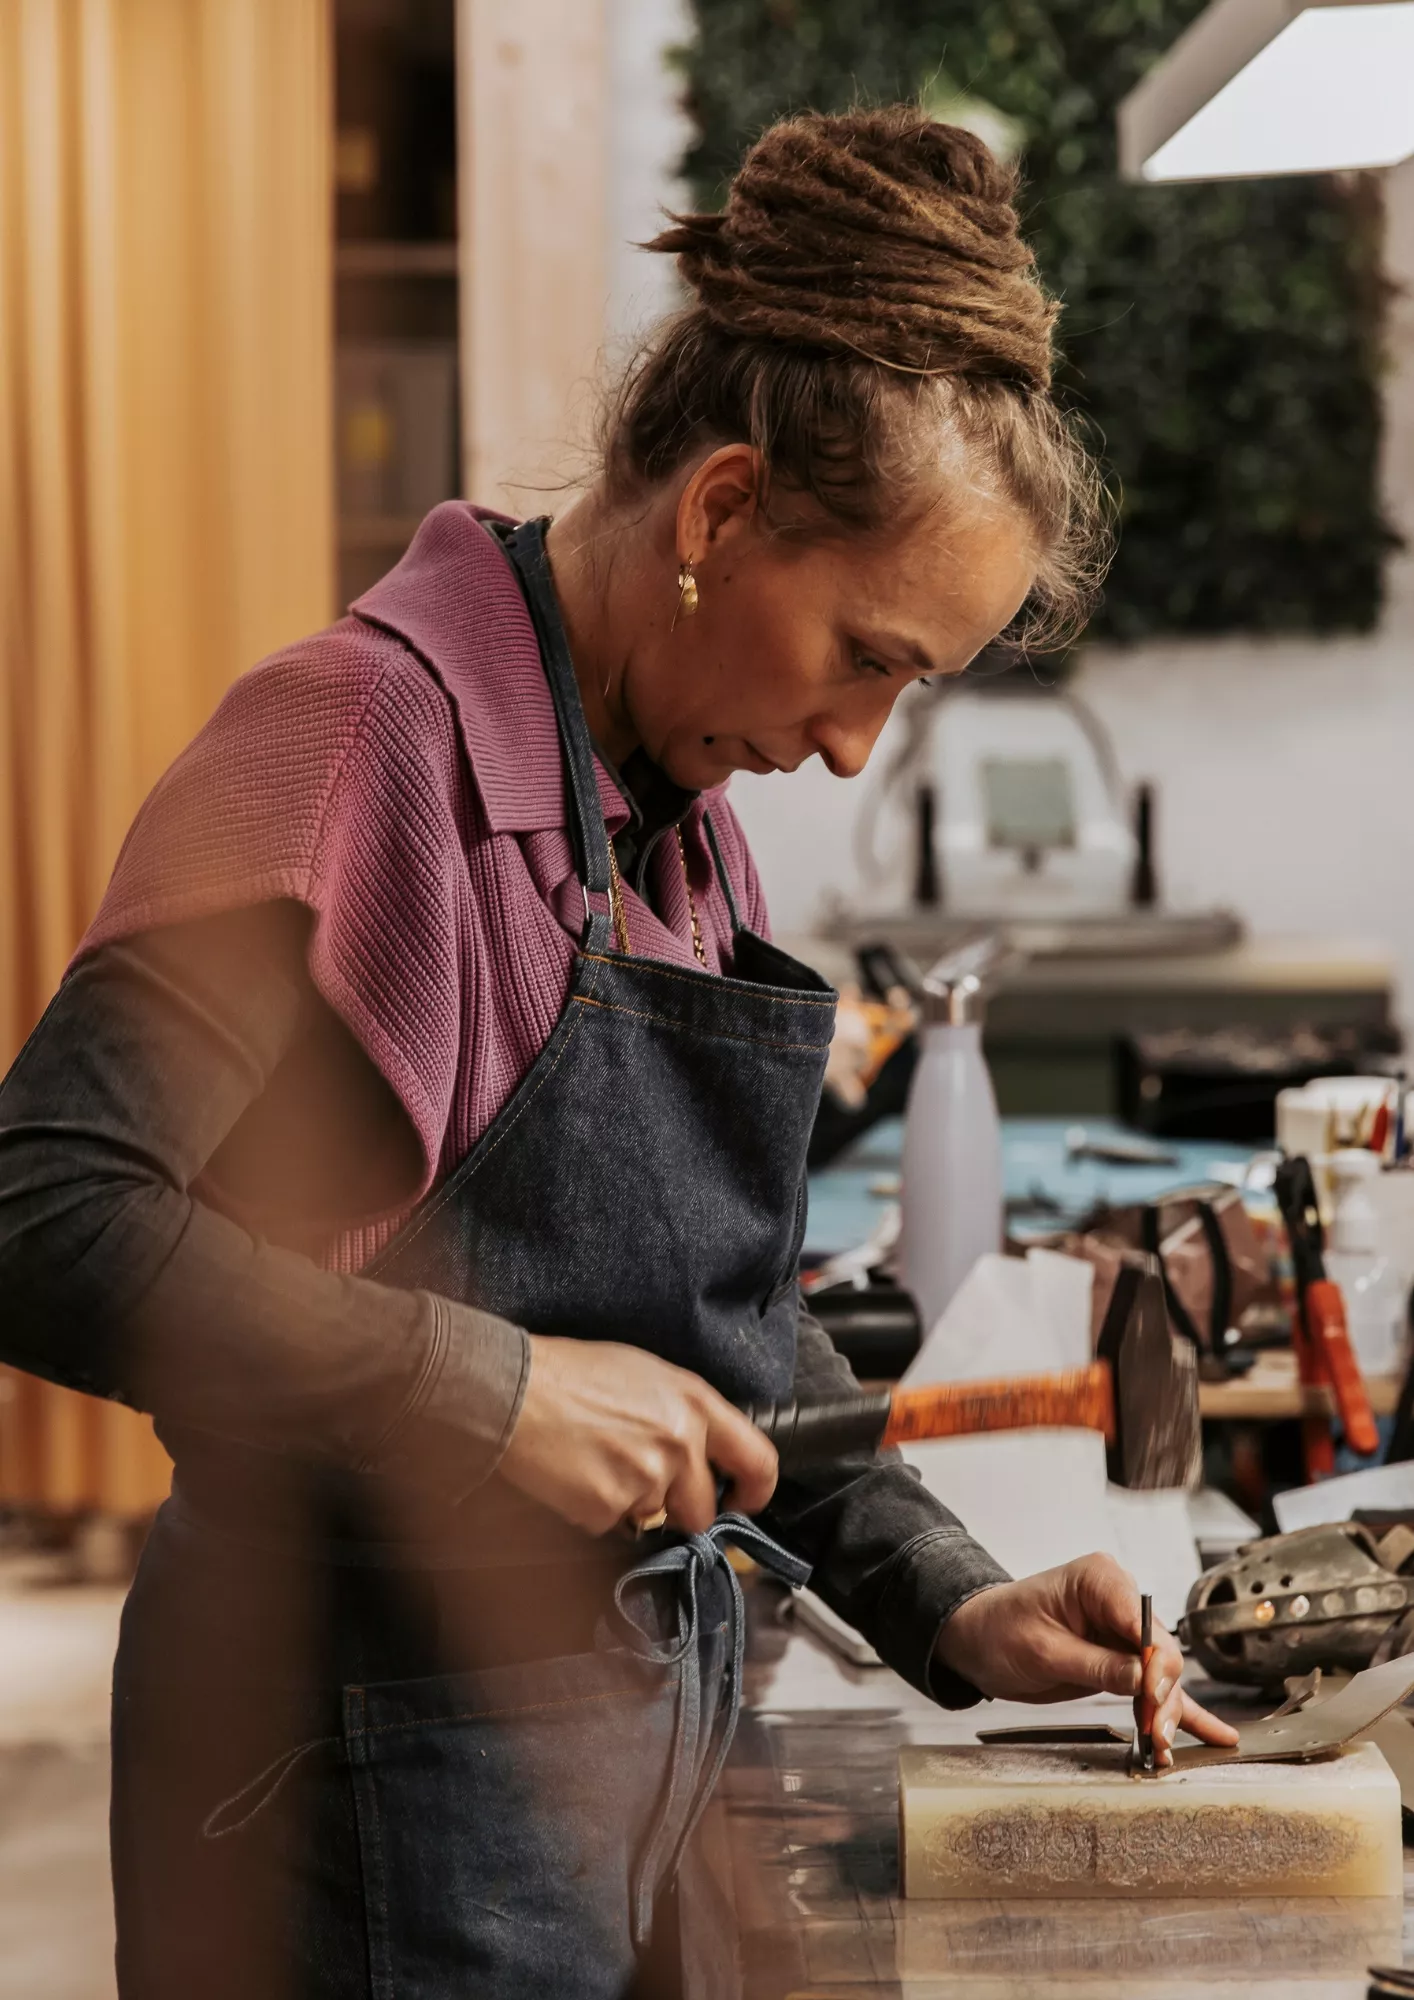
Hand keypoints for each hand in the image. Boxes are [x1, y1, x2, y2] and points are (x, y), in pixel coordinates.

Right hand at [498, 1335, 777, 1537]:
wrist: (517, 1390)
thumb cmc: (574, 1374)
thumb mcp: (648, 1375)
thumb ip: (685, 1414)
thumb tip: (700, 1449)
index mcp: (695, 1405)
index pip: (758, 1460)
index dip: (756, 1491)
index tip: (742, 1500)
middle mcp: (679, 1445)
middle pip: (703, 1511)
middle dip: (679, 1509)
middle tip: (644, 1483)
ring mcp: (646, 1480)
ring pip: (654, 1519)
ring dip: (632, 1505)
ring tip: (600, 1464)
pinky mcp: (609, 1508)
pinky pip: (613, 1525)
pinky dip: (596, 1509)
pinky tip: (578, 1475)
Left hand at [934, 1552, 1238, 1768]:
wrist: (975, 1638)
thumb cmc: (998, 1630)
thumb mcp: (1042, 1649)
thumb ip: (1095, 1664)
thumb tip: (1142, 1678)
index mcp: (1100, 1581)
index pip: (1146, 1626)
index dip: (1156, 1666)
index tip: (1151, 1701)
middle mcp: (1119, 1601)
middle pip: (1161, 1655)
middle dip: (1161, 1699)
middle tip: (1156, 1736)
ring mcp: (1122, 1632)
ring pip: (1161, 1677)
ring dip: (1166, 1714)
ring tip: (1165, 1749)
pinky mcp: (1120, 1660)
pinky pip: (1154, 1686)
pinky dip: (1178, 1711)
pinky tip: (1214, 1735)